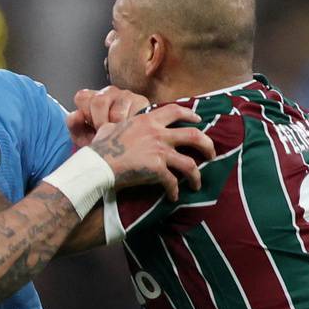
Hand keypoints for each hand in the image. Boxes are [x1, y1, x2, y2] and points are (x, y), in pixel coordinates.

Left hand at [66, 87, 149, 148]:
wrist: (126, 150)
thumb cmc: (104, 141)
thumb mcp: (85, 137)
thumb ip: (75, 126)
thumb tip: (76, 114)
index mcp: (92, 98)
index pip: (82, 97)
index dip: (85, 114)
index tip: (90, 126)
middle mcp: (108, 92)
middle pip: (98, 102)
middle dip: (99, 123)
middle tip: (105, 132)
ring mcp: (125, 95)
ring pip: (115, 113)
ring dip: (115, 129)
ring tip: (117, 134)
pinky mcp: (141, 102)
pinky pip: (131, 118)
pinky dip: (127, 130)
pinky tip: (128, 132)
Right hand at [90, 103, 213, 200]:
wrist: (96, 165)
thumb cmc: (99, 148)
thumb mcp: (109, 128)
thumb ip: (118, 126)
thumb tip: (112, 127)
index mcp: (148, 120)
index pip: (175, 111)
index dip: (190, 114)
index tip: (198, 118)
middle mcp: (158, 133)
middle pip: (194, 135)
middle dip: (207, 145)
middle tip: (211, 154)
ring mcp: (159, 151)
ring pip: (190, 163)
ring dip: (196, 175)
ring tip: (197, 184)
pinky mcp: (156, 169)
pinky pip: (173, 182)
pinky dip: (174, 191)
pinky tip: (173, 197)